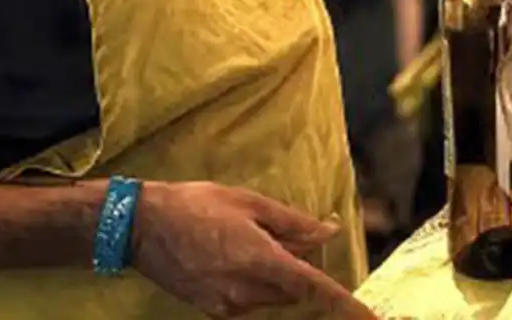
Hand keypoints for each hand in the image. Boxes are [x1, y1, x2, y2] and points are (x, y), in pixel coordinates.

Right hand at [131, 181, 376, 318]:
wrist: (141, 227)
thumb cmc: (197, 204)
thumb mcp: (250, 203)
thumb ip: (293, 223)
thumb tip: (328, 231)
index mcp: (260, 260)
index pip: (314, 288)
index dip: (346, 306)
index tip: (371, 319)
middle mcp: (246, 291)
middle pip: (294, 289)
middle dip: (299, 267)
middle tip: (283, 233)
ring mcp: (227, 306)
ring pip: (273, 296)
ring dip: (277, 275)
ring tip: (248, 239)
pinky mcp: (213, 310)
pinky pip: (250, 300)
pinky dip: (256, 282)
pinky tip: (233, 254)